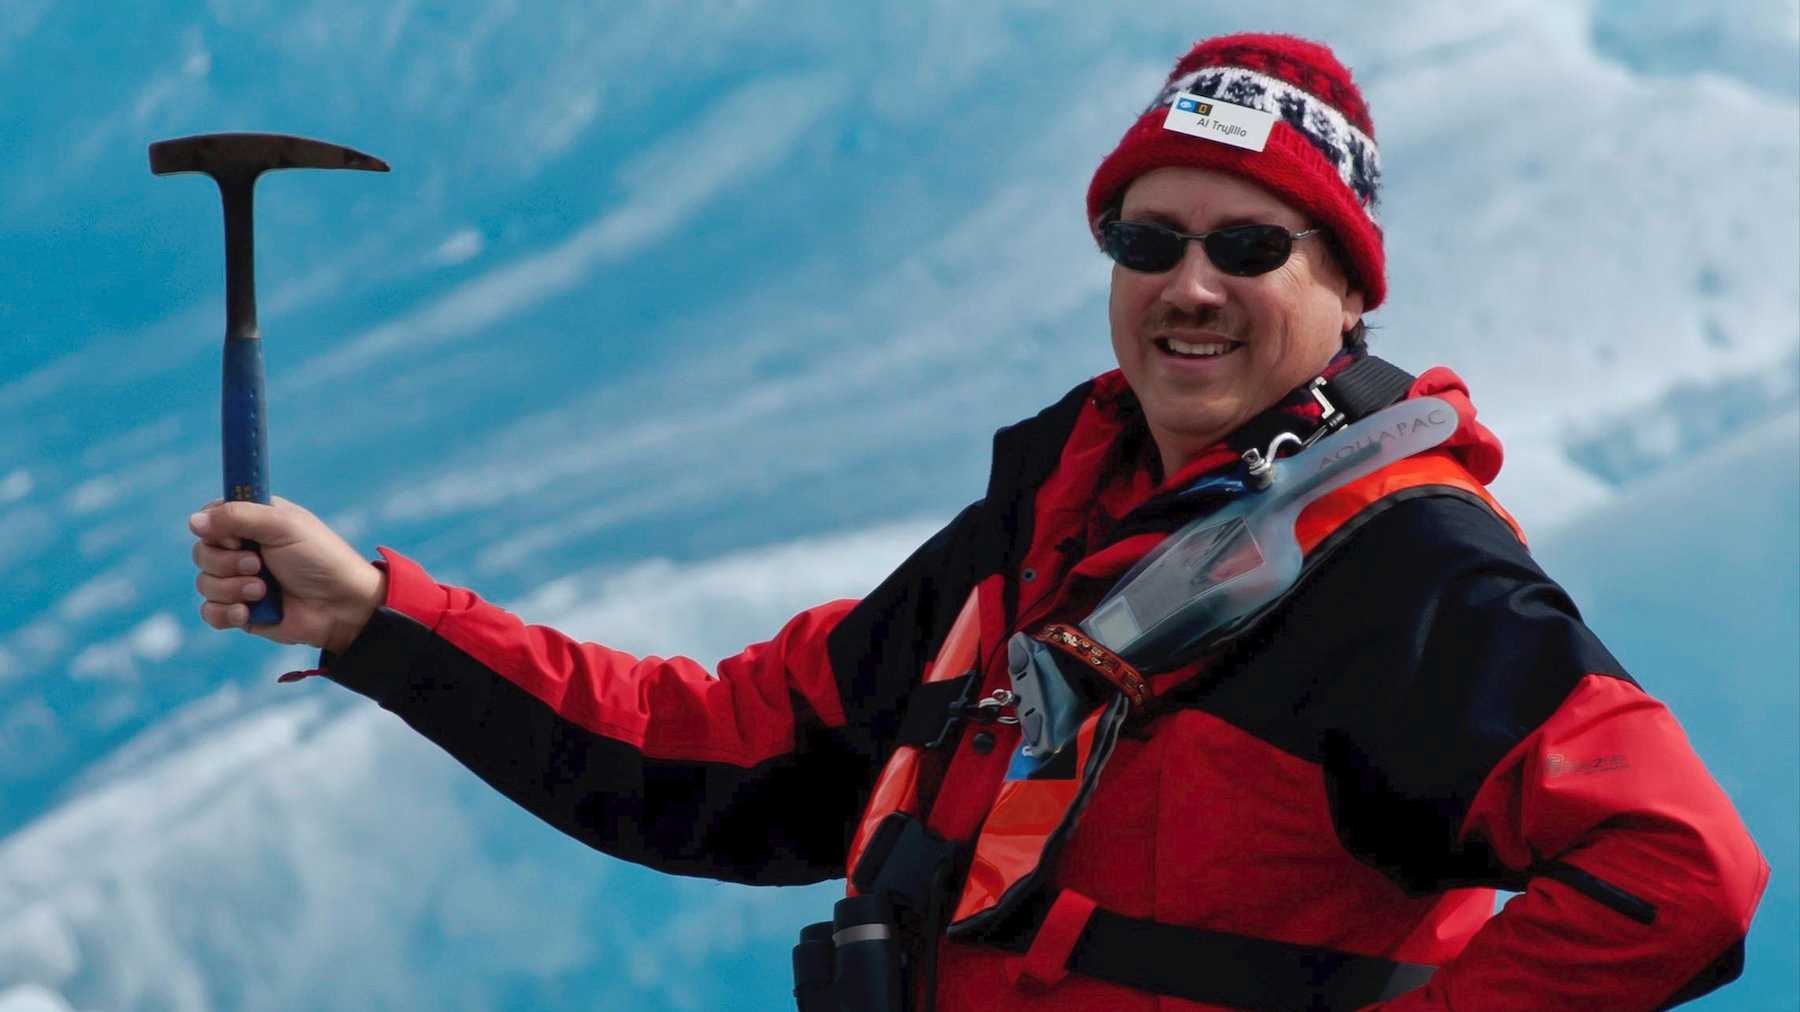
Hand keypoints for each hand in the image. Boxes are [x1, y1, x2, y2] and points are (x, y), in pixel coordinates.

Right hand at [189, 497, 385, 653]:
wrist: (342, 607)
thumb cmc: (319, 559)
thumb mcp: (283, 526)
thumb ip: (238, 516)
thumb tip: (193, 521)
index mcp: (254, 522)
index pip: (210, 518)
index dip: (217, 529)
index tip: (238, 536)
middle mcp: (243, 549)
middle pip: (201, 552)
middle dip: (226, 562)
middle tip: (258, 564)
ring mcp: (240, 581)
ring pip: (204, 583)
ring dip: (233, 588)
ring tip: (264, 590)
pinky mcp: (241, 611)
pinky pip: (209, 612)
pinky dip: (226, 613)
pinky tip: (248, 613)